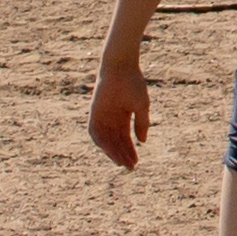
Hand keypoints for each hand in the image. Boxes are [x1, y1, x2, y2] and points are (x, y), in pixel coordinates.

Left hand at [89, 52, 147, 168]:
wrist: (120, 68)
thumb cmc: (133, 83)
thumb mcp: (141, 106)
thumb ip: (142, 124)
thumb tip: (142, 142)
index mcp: (123, 116)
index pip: (125, 138)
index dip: (131, 151)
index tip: (136, 163)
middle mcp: (111, 119)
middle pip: (116, 142)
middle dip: (123, 155)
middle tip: (130, 167)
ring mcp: (102, 116)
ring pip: (106, 140)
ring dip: (113, 152)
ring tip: (121, 162)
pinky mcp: (94, 113)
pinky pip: (94, 132)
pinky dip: (100, 142)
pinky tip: (109, 150)